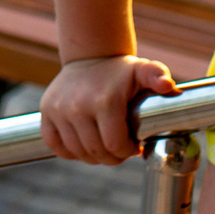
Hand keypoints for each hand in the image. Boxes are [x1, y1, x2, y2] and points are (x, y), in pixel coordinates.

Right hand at [41, 55, 178, 164]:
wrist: (90, 57)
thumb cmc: (121, 71)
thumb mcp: (143, 70)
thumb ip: (158, 76)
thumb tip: (168, 86)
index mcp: (104, 101)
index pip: (115, 146)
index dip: (127, 151)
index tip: (133, 145)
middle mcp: (78, 107)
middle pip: (96, 152)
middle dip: (112, 156)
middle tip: (120, 148)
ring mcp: (59, 110)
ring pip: (77, 152)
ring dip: (92, 156)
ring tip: (104, 145)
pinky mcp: (46, 112)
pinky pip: (55, 145)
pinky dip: (69, 151)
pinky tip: (83, 143)